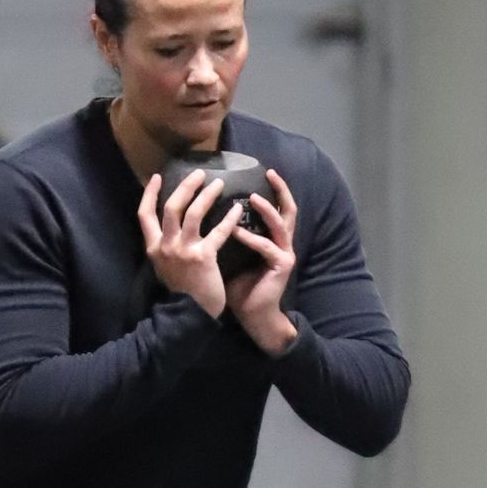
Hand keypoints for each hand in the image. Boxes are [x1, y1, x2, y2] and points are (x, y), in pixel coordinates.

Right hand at [137, 166, 245, 320]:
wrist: (189, 316)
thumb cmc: (181, 292)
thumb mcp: (165, 267)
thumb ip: (165, 247)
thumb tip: (172, 228)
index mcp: (153, 248)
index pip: (144, 214)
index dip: (150, 193)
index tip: (157, 176)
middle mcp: (165, 246)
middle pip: (171, 207)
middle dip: (185, 187)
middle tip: (198, 173)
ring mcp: (183, 251)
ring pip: (193, 213)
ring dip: (207, 195)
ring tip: (219, 183)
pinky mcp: (203, 257)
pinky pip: (218, 231)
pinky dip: (229, 218)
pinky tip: (237, 209)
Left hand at [224, 169, 298, 353]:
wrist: (252, 316)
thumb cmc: (239, 287)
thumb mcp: (229, 256)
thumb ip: (223, 237)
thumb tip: (197, 217)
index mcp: (271, 239)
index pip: (275, 208)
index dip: (272, 190)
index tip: (263, 172)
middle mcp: (281, 243)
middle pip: (288, 209)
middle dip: (281, 190)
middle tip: (270, 172)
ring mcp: (284, 254)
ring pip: (280, 224)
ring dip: (266, 209)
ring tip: (252, 197)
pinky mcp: (281, 266)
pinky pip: (265, 247)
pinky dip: (250, 237)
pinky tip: (234, 230)